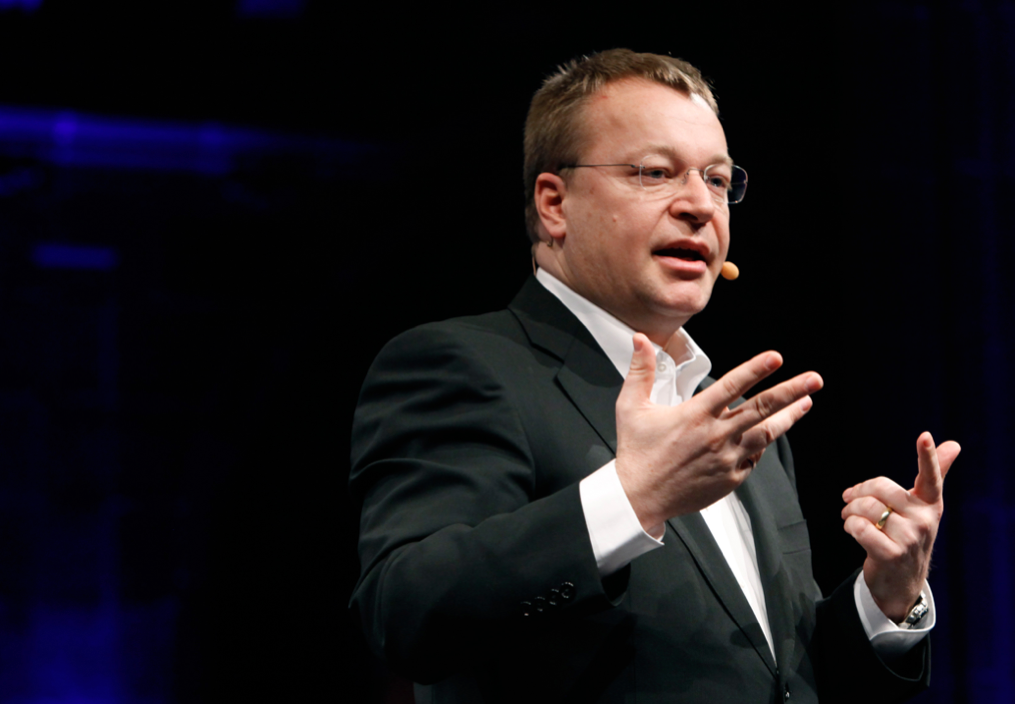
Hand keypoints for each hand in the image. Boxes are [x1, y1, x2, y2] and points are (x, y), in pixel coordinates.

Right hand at [615, 333, 822, 533]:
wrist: (639, 497)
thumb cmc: (636, 451)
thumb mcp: (631, 406)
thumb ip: (640, 370)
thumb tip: (641, 339)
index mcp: (694, 415)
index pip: (732, 386)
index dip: (756, 369)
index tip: (777, 358)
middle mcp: (715, 435)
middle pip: (762, 408)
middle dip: (791, 391)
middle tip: (814, 379)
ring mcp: (726, 459)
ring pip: (767, 434)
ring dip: (790, 418)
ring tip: (807, 403)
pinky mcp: (730, 479)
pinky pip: (753, 459)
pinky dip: (761, 446)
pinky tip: (769, 436)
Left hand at [841, 432, 960, 621]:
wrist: (901, 580)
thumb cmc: (908, 534)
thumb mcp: (922, 506)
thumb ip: (933, 474)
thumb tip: (953, 444)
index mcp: (930, 503)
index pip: (930, 476)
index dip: (927, 456)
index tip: (924, 436)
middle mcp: (924, 520)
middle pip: (880, 488)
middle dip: (858, 492)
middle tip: (849, 499)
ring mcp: (909, 539)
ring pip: (866, 508)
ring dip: (849, 511)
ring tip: (849, 517)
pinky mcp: (891, 554)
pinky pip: (859, 527)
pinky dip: (849, 526)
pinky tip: (853, 530)